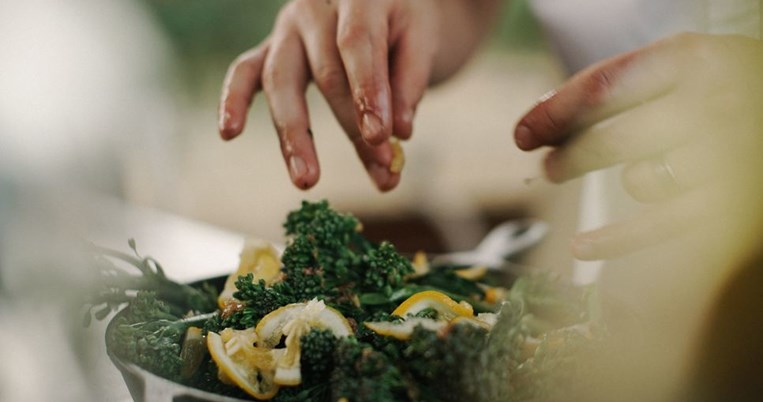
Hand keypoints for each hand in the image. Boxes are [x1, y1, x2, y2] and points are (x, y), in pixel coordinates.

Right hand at [218, 0, 499, 190]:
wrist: (381, 0)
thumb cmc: (402, 23)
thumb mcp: (421, 40)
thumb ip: (410, 83)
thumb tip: (398, 133)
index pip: (358, 44)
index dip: (368, 92)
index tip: (382, 137)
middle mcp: (315, 7)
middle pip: (326, 72)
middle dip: (352, 128)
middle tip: (380, 171)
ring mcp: (287, 28)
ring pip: (281, 80)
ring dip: (294, 134)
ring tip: (306, 180)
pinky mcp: (270, 48)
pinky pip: (245, 72)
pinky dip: (234, 101)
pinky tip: (228, 133)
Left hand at [514, 33, 762, 259]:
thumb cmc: (731, 89)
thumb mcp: (687, 64)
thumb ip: (624, 82)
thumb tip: (544, 111)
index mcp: (694, 59)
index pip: (603, 88)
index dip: (554, 113)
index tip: (524, 133)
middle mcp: (711, 104)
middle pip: (613, 139)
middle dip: (569, 157)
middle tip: (549, 168)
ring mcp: (724, 157)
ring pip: (641, 181)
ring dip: (628, 181)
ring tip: (640, 173)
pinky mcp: (730, 205)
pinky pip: (659, 227)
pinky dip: (616, 240)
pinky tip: (582, 245)